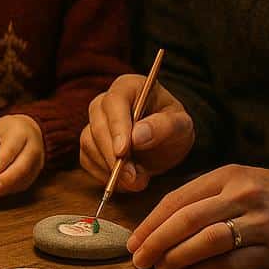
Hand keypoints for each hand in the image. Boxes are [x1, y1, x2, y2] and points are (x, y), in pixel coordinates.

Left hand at [0, 114, 44, 195]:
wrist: (30, 128)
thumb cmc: (7, 130)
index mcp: (19, 133)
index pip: (8, 152)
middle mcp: (32, 147)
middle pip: (21, 168)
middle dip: (5, 181)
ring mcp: (37, 162)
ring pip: (23, 180)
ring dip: (5, 189)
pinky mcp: (36, 173)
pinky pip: (23, 185)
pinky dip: (8, 190)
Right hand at [80, 74, 193, 191]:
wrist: (165, 144)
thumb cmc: (174, 128)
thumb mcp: (181, 126)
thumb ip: (164, 127)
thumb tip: (137, 137)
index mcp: (128, 87)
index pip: (115, 102)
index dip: (117, 127)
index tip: (123, 151)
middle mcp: (104, 102)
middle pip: (97, 125)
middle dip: (113, 156)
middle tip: (133, 178)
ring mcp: (93, 123)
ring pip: (89, 144)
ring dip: (110, 168)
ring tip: (138, 180)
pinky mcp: (89, 144)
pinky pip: (87, 160)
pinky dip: (104, 176)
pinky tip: (126, 181)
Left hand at [127, 164, 268, 268]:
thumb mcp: (237, 180)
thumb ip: (202, 196)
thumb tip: (158, 222)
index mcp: (227, 176)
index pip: (178, 199)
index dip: (151, 222)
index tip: (133, 240)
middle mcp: (242, 196)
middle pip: (187, 219)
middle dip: (157, 240)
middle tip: (138, 258)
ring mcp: (260, 223)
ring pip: (207, 241)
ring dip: (178, 257)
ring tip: (159, 268)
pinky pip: (234, 263)